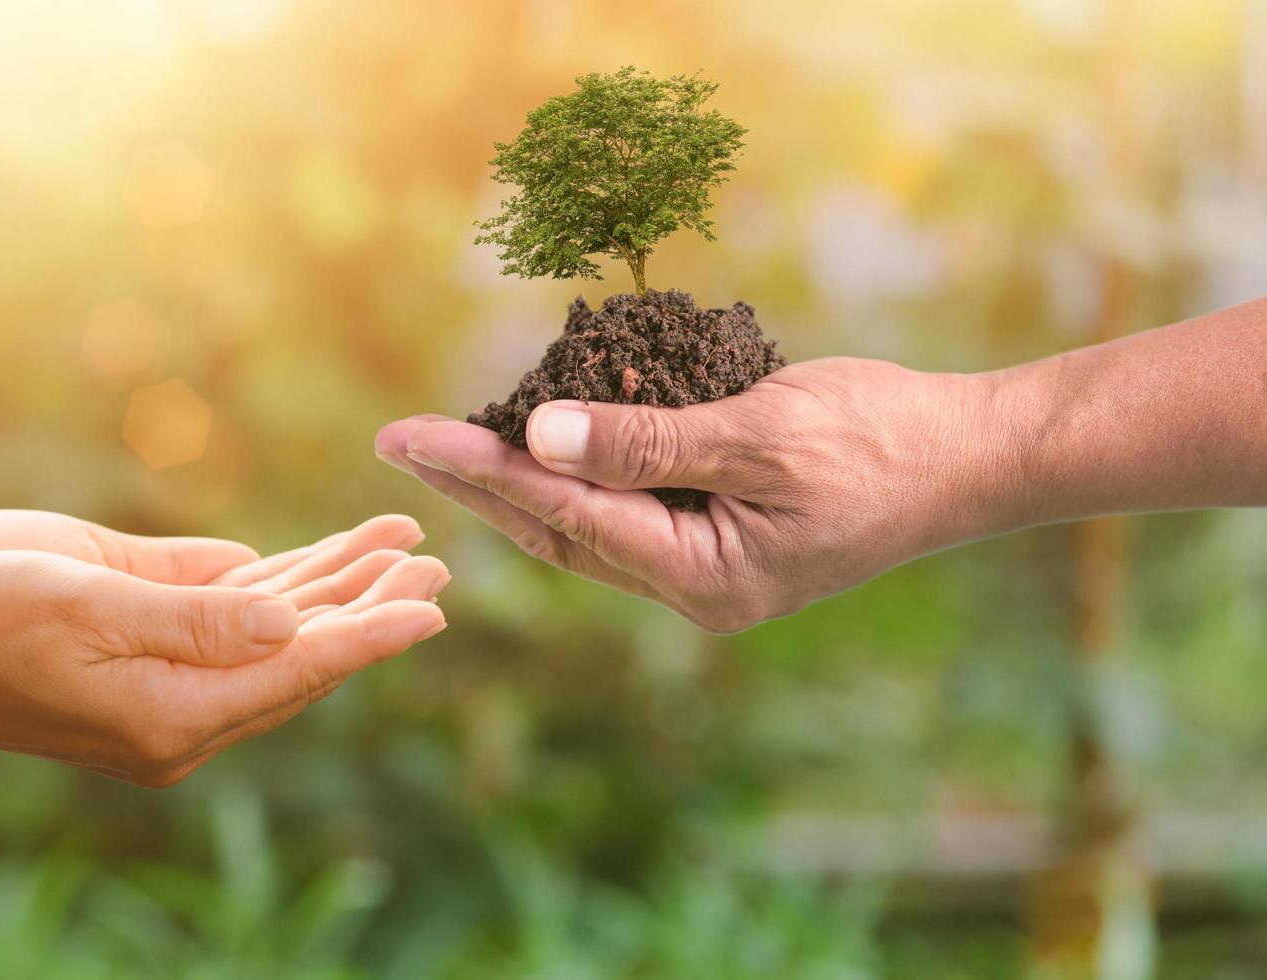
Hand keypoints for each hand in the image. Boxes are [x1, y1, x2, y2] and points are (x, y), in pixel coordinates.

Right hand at [0, 510, 448, 785]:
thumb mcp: (86, 609)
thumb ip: (192, 618)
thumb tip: (286, 621)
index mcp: (174, 713)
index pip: (298, 669)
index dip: (371, 635)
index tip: (434, 607)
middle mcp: (184, 701)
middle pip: (303, 650)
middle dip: (372, 604)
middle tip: (438, 565)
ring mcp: (168, 669)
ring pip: (275, 627)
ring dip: (338, 585)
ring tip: (402, 545)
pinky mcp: (147, 633)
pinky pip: (233, 608)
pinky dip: (283, 580)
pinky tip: (327, 560)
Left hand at [378, 358, 1004, 631]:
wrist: (971, 458)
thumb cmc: (883, 441)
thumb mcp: (762, 433)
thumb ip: (650, 440)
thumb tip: (540, 436)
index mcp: (702, 576)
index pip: (565, 515)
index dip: (480, 471)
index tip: (406, 438)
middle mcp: (691, 585)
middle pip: (558, 531)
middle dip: (476, 485)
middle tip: (396, 444)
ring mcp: (705, 566)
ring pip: (585, 522)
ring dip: (517, 480)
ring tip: (443, 445)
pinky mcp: (716, 535)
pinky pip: (626, 505)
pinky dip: (577, 470)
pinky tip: (536, 437)